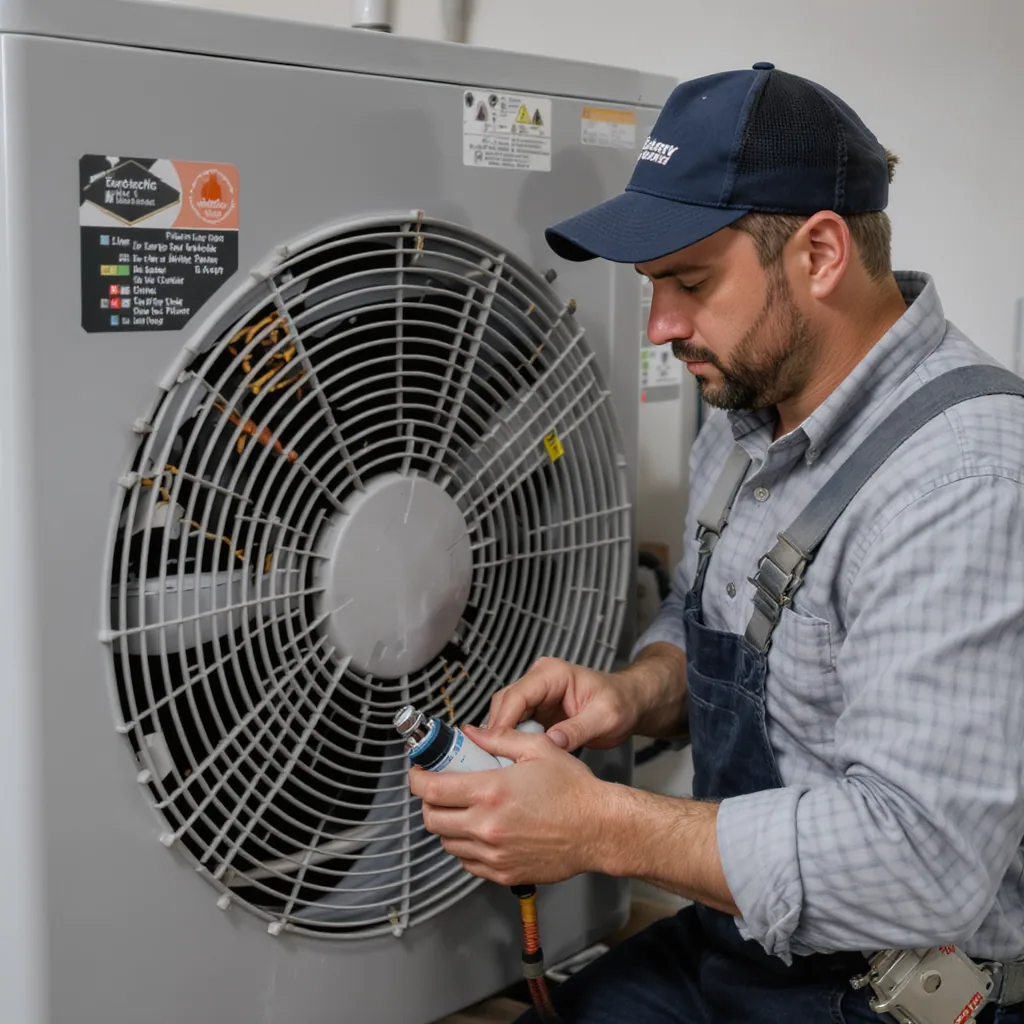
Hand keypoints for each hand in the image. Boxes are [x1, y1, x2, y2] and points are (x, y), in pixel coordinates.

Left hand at [408, 725, 608, 885]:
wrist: (599, 829)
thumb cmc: (573, 789)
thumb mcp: (538, 748)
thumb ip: (498, 737)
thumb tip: (469, 733)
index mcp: (490, 791)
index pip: (431, 789)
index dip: (416, 779)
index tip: (419, 772)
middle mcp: (486, 826)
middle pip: (432, 819)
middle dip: (429, 801)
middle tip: (440, 788)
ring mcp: (493, 854)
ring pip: (447, 842)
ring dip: (447, 824)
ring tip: (464, 809)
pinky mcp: (502, 873)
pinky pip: (467, 862)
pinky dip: (465, 846)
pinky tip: (481, 830)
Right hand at [487, 656, 643, 751]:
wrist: (630, 704)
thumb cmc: (621, 704)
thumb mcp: (605, 718)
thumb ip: (577, 729)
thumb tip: (550, 742)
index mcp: (553, 673)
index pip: (517, 695)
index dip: (503, 721)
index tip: (495, 746)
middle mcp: (540, 679)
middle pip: (505, 703)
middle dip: (498, 730)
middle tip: (496, 759)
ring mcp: (537, 694)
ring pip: (506, 714)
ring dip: (503, 737)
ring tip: (503, 762)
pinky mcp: (537, 710)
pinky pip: (516, 724)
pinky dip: (513, 740)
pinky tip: (514, 757)